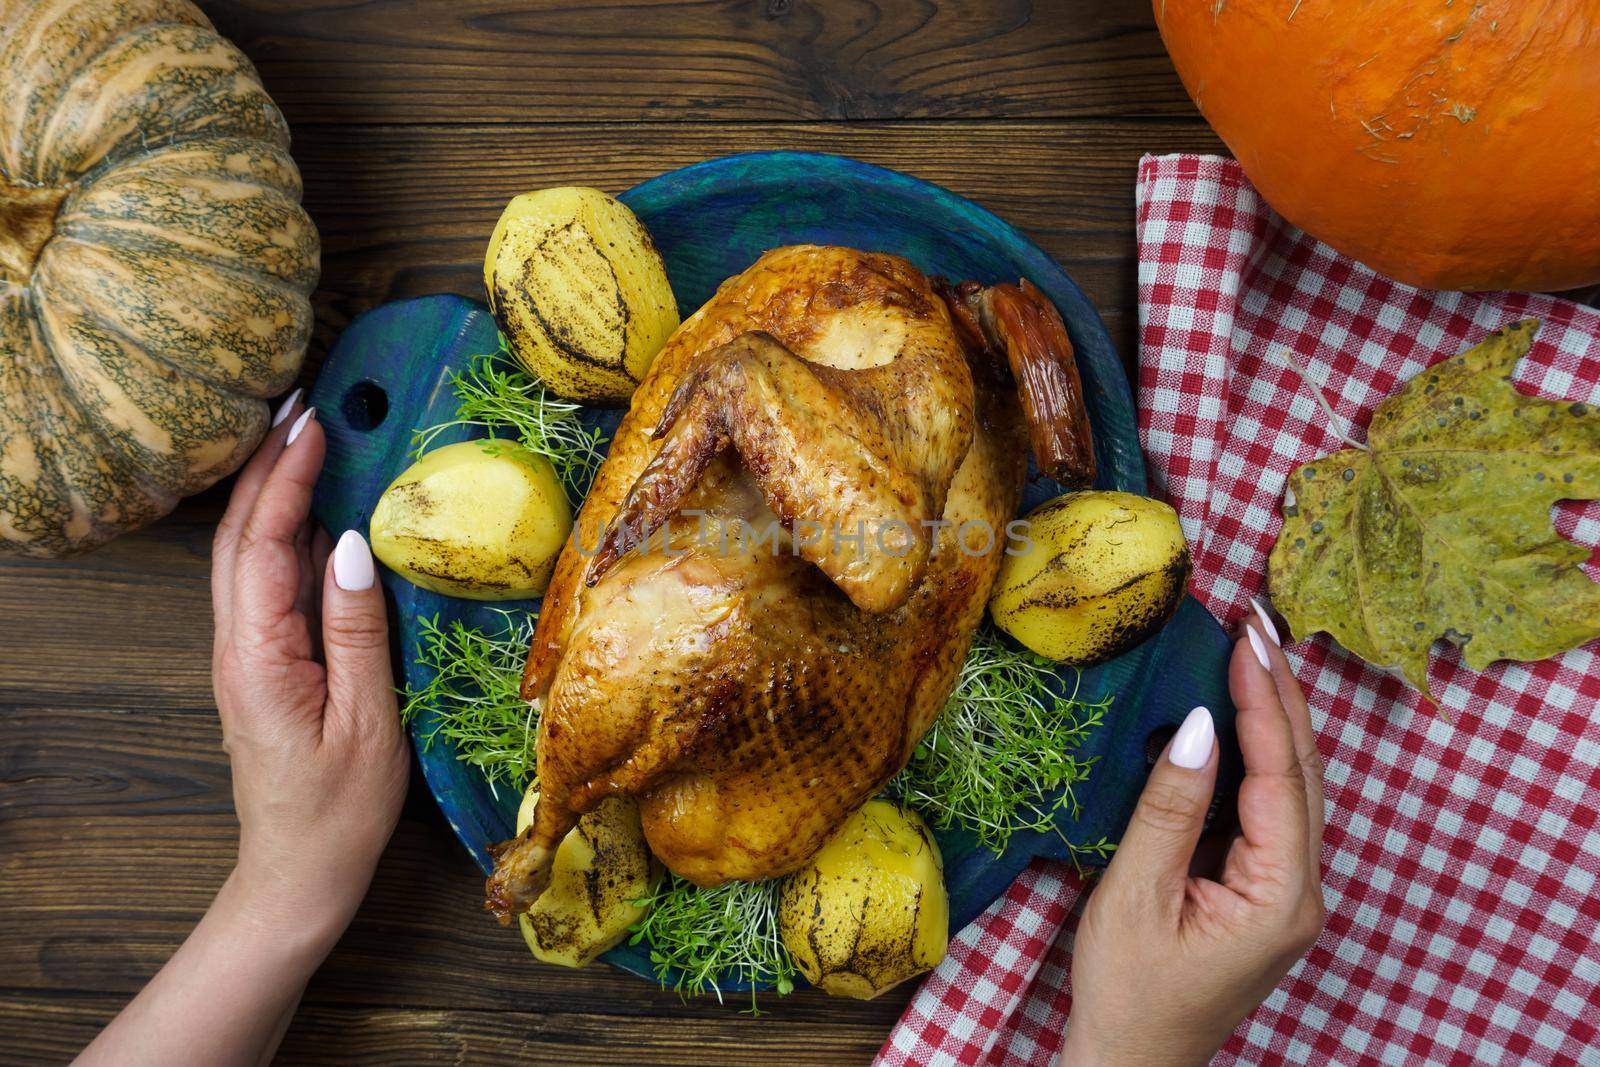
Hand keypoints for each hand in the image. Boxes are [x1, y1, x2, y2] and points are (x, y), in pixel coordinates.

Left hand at [210, 397, 409, 946]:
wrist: (298, 870)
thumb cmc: (339, 809)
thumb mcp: (367, 721)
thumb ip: (357, 631)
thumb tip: (355, 543)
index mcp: (259, 656)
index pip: (266, 544)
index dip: (287, 477)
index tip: (316, 422)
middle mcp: (237, 645)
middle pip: (238, 536)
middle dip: (265, 464)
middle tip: (304, 406)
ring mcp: (243, 653)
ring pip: (243, 554)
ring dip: (266, 490)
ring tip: (301, 439)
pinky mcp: (260, 662)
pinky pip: (262, 581)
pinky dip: (279, 530)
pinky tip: (309, 510)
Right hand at [1062, 605, 1324, 1066]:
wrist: (1133, 1062)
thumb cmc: (1128, 990)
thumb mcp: (1137, 895)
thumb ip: (1172, 807)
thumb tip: (1199, 723)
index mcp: (1281, 895)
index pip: (1281, 776)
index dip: (1263, 701)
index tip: (1246, 636)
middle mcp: (1303, 890)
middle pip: (1305, 772)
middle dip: (1282, 691)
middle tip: (1257, 620)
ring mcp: (1290, 892)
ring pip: (1296, 786)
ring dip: (1275, 716)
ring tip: (1253, 648)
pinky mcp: (1267, 891)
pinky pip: (1272, 807)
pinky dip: (1260, 753)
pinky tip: (1240, 715)